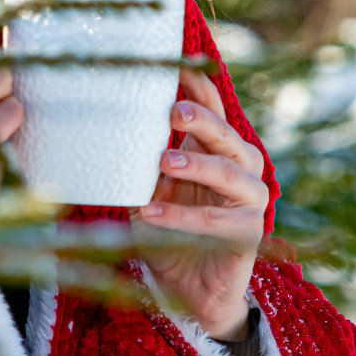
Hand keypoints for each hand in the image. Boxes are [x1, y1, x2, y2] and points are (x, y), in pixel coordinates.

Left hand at [135, 66, 267, 339]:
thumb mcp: (151, 189)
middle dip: (202, 120)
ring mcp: (251, 200)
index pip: (214, 110)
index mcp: (217, 149)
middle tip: (174, 110)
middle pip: (227, 135)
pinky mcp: (250, 234)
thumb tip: (105, 125)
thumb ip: (143, 161)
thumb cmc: (168, 230)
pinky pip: (216, 221)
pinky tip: (149, 212)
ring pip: (230, 173)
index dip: (200, 88)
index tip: (179, 65)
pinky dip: (181, 217)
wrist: (190, 291)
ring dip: (197, 164)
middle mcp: (242, 168)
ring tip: (164, 161)